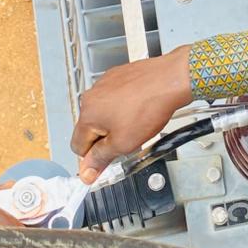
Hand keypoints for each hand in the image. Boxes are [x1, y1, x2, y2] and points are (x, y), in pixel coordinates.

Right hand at [71, 45, 192, 182]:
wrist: (169, 80)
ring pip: (102, 112)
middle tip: (125, 139)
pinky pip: (113, 97)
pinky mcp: (117, 75)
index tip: (105, 162)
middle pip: (90, 128)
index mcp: (88, 113)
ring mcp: (104, 83)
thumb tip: (87, 172)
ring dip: (114, 121)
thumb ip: (101, 159)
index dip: (92, 158)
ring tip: (135, 121)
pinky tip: (138, 107)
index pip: (77, 146)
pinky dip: (122, 105)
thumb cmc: (149, 107)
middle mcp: (92, 95)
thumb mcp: (123, 143)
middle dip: (105, 138)